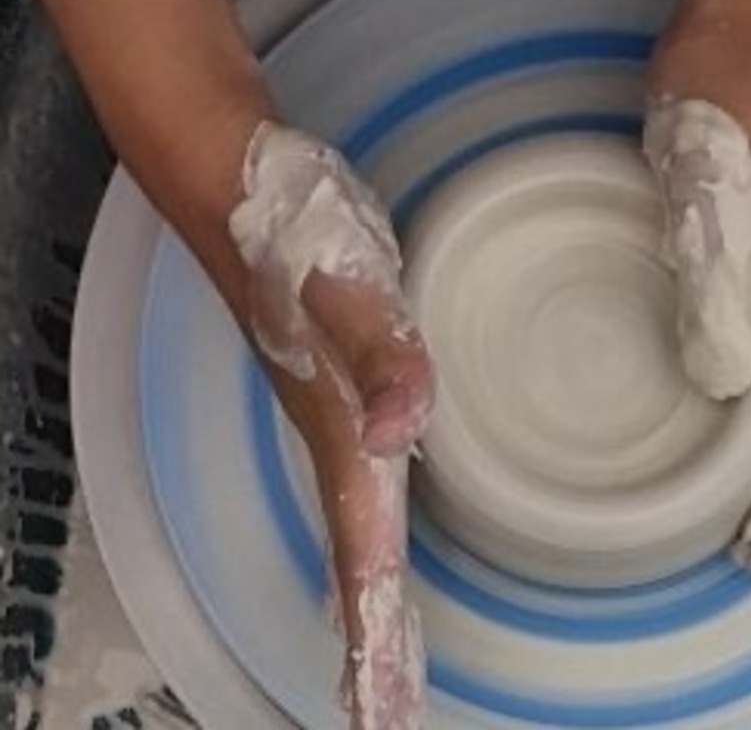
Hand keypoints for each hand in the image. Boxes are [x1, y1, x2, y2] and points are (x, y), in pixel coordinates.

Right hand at [230, 123, 432, 728]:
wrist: (237, 183)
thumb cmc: (285, 235)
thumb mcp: (344, 289)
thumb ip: (381, 357)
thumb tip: (403, 437)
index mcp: (339, 434)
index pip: (359, 553)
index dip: (370, 633)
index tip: (378, 712)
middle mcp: (333, 436)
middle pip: (355, 560)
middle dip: (368, 643)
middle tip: (384, 714)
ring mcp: (332, 414)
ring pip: (357, 529)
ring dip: (370, 599)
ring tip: (382, 658)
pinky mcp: (339, 387)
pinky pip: (359, 486)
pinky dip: (369, 537)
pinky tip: (378, 540)